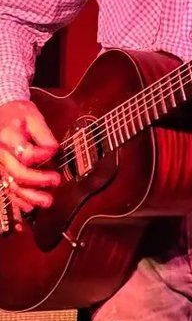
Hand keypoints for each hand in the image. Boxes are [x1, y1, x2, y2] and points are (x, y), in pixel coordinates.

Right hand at [0, 99, 60, 213]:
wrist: (0, 113)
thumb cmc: (17, 114)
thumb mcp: (32, 116)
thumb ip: (43, 133)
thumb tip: (54, 150)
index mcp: (7, 136)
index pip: (25, 153)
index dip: (42, 155)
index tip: (54, 152)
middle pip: (18, 172)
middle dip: (39, 180)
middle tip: (57, 180)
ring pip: (11, 185)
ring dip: (30, 196)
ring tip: (47, 202)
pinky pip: (6, 188)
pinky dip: (18, 200)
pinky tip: (30, 206)